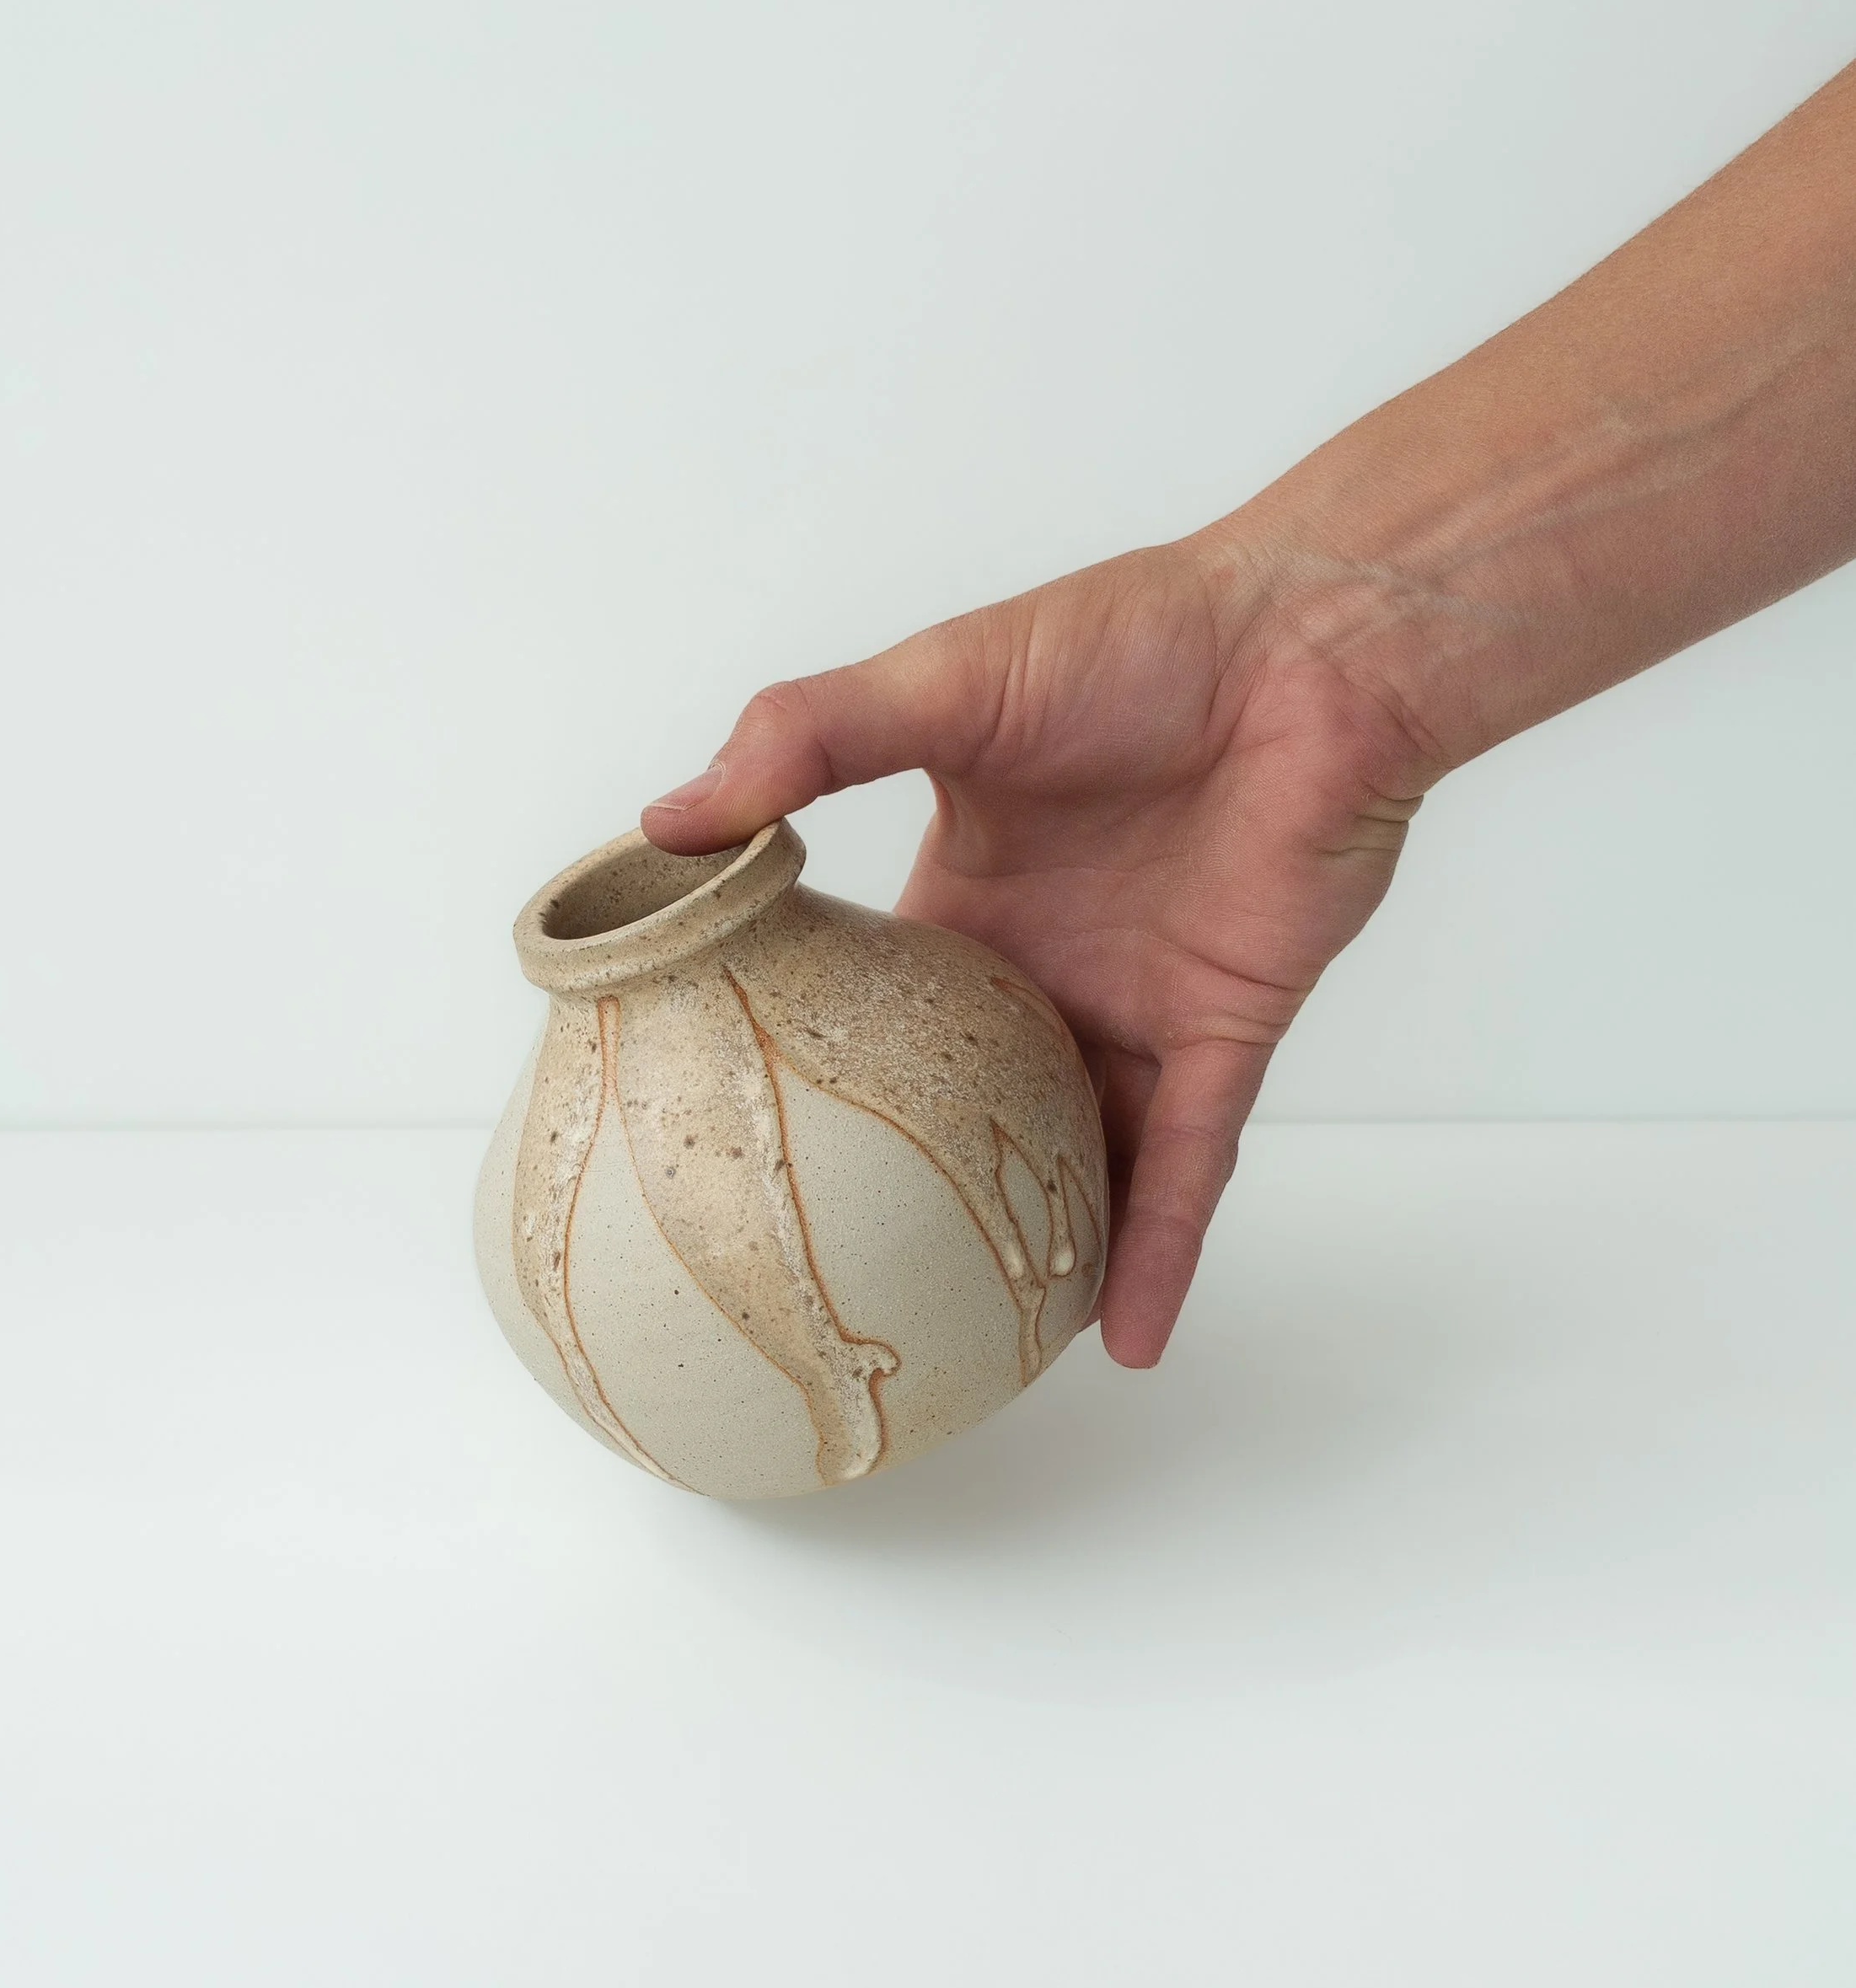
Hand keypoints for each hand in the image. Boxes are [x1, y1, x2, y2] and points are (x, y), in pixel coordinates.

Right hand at [641, 537, 1427, 1366]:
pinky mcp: (1227, 1034)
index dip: (824, 1066)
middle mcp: (1052, 965)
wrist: (1316, 643)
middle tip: (849, 1282)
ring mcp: (1139, 1009)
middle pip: (977, 1106)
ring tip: (976, 1350)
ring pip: (1080, 1160)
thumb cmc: (1139, 636)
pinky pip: (1190, 1167)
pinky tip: (1122, 1342)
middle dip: (926, 1190)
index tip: (749, 1140)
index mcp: (974, 893)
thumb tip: (671, 819)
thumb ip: (810, 742)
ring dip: (1039, 1249)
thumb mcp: (944, 683)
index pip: (883, 1003)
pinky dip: (1161, 1252)